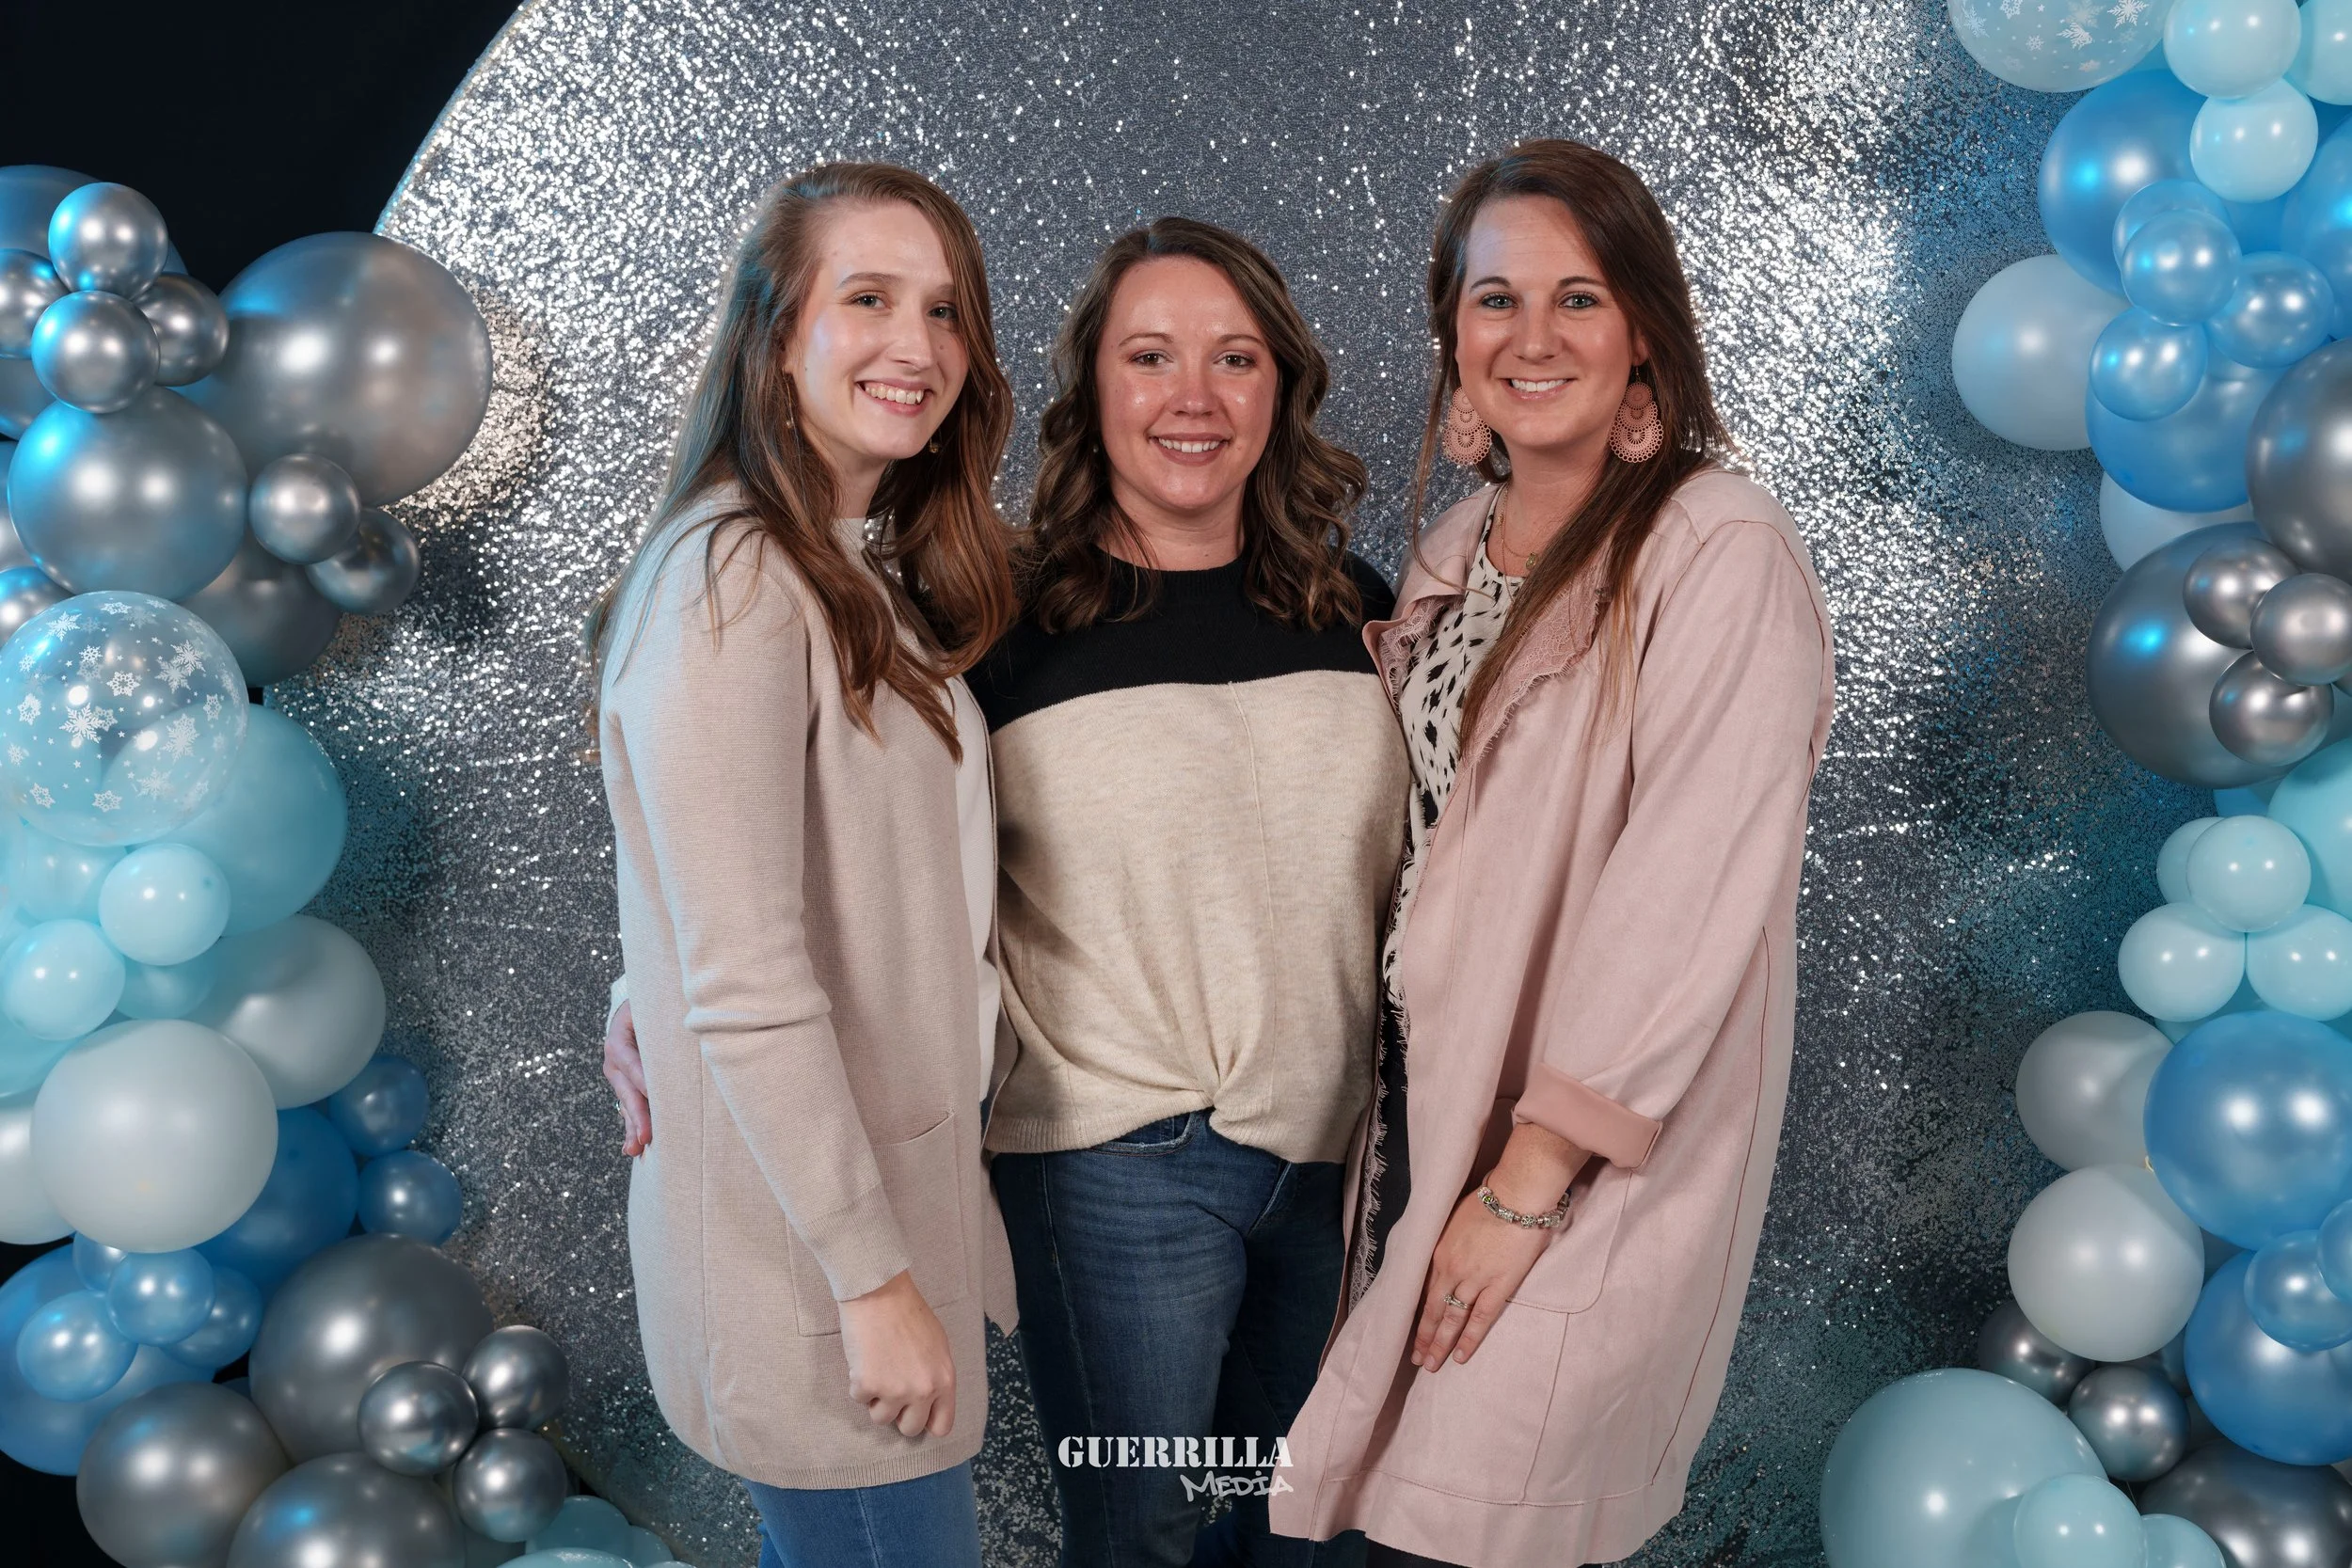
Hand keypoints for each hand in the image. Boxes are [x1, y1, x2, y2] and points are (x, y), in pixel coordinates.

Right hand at [602, 999, 651, 1155]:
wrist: (635, 1010)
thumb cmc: (649, 1007)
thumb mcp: (650, 1008)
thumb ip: (663, 1020)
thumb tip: (692, 1028)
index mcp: (618, 1040)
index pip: (630, 1063)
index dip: (642, 1080)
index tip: (656, 1097)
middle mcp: (614, 1061)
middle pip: (627, 1090)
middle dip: (638, 1114)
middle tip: (646, 1136)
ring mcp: (617, 1076)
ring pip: (626, 1104)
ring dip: (632, 1127)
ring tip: (636, 1148)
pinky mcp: (625, 1086)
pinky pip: (628, 1108)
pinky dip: (632, 1127)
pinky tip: (633, 1147)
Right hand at [838, 1271, 957, 1436]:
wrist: (879, 1292)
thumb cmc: (908, 1313)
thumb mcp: (938, 1345)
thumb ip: (936, 1377)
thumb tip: (930, 1402)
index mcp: (944, 1380)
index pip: (942, 1425)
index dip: (927, 1422)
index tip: (915, 1413)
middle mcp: (923, 1390)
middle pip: (910, 1429)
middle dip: (898, 1414)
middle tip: (891, 1391)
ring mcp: (895, 1391)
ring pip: (880, 1418)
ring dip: (876, 1399)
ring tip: (877, 1368)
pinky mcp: (868, 1385)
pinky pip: (859, 1399)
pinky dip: (858, 1383)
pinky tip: (864, 1358)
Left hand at [1411, 1122, 1587, 1370]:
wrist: (1516, 1195)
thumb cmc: (1491, 1200)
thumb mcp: (1457, 1219)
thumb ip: (1451, 1241)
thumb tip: (1450, 1253)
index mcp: (1439, 1251)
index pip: (1426, 1290)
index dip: (1420, 1313)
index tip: (1413, 1331)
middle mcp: (1450, 1269)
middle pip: (1433, 1309)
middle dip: (1424, 1336)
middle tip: (1416, 1359)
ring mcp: (1473, 1280)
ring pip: (1452, 1318)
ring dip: (1440, 1343)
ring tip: (1431, 1365)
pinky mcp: (1497, 1286)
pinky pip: (1479, 1319)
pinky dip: (1469, 1339)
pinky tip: (1460, 1357)